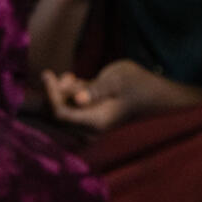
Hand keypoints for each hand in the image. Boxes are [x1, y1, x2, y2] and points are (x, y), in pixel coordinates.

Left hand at [43, 60, 201, 133]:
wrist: (155, 94)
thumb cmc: (138, 84)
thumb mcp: (118, 80)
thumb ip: (96, 89)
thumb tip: (78, 100)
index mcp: (95, 121)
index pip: (59, 113)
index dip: (50, 94)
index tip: (47, 73)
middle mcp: (90, 127)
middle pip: (56, 114)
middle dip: (54, 93)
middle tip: (61, 74)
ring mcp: (89, 122)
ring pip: (62, 108)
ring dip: (61, 92)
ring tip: (73, 77)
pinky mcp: (90, 114)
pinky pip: (70, 106)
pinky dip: (67, 92)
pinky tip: (74, 79)